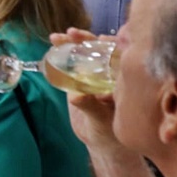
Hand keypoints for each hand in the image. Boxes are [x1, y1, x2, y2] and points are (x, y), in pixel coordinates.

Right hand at [49, 28, 122, 153]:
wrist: (99, 141)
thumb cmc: (109, 133)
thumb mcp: (101, 121)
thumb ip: (91, 107)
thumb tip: (76, 95)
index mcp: (122, 79)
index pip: (119, 55)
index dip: (110, 43)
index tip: (101, 38)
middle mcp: (109, 72)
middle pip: (98, 49)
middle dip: (86, 40)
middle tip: (72, 35)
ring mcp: (94, 73)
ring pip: (83, 53)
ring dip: (71, 43)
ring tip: (57, 38)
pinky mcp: (79, 77)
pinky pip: (71, 62)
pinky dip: (63, 52)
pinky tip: (54, 45)